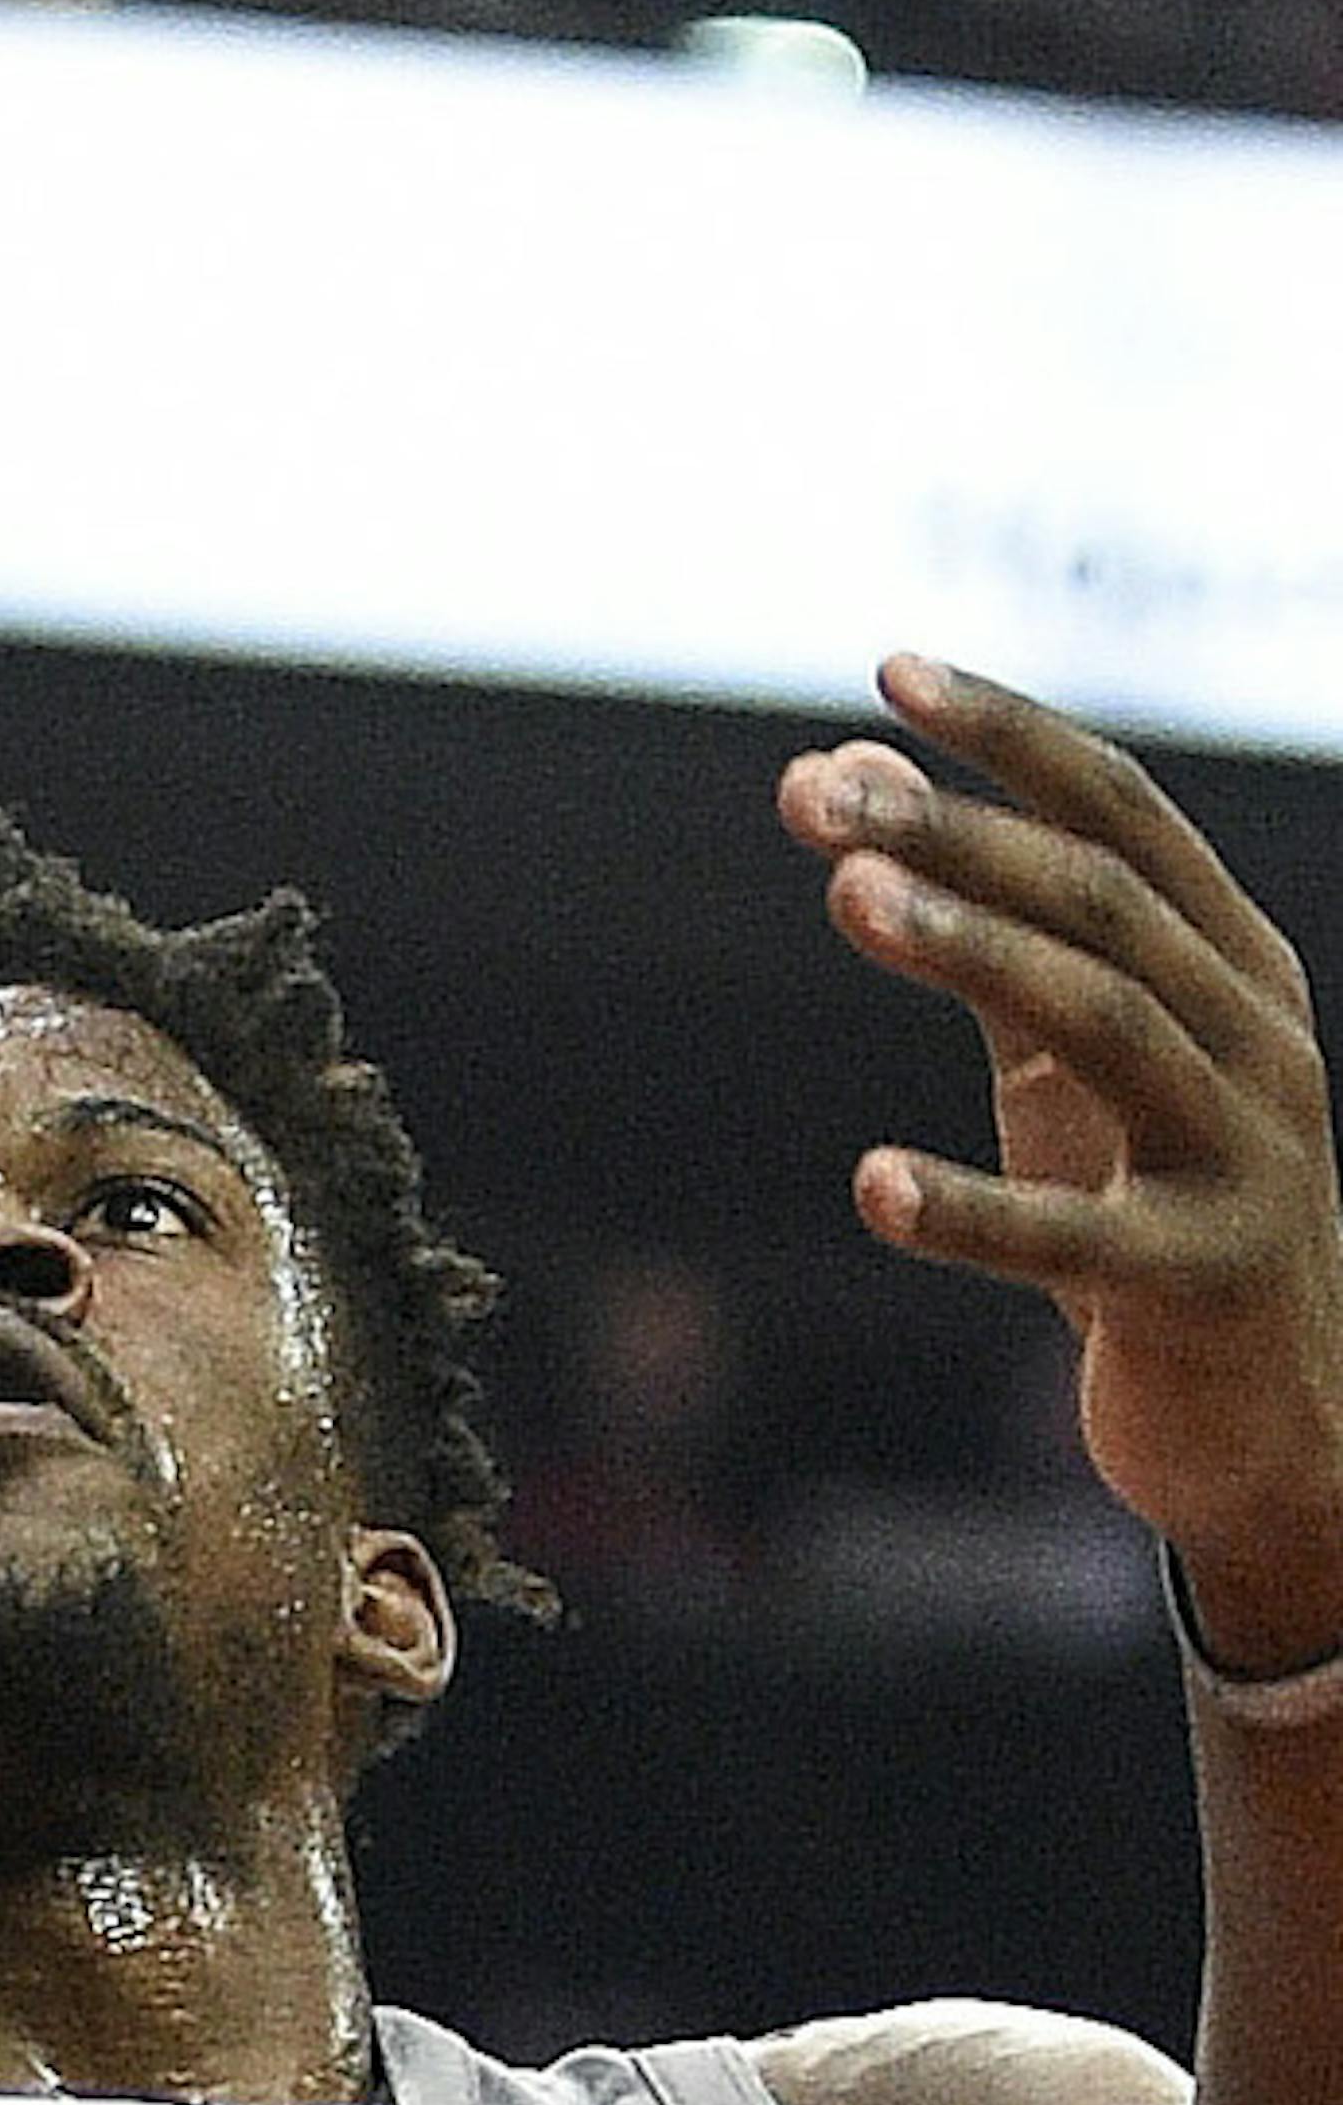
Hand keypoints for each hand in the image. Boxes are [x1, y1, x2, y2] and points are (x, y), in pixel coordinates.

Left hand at [779, 661, 1342, 1665]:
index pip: (1127, 814)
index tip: (891, 676)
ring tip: (845, 895)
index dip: (1013, 738)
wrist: (1275, 1428)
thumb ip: (979, 934)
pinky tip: (873, 1187)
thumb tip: (837, 787)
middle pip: (1105, 902)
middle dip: (962, 834)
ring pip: (1105, 1020)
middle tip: (829, 799)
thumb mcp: (1080, 1064)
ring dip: (968, 949)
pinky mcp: (1199, 1284)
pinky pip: (1074, 1238)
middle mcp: (1261, 1043)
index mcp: (1238, 968)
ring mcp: (1244, 1161)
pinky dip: (970, 1211)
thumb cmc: (1152, 1213)